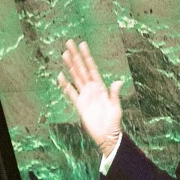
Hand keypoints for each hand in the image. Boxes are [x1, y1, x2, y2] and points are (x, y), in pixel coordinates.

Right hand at [57, 39, 122, 155]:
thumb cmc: (114, 124)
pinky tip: (60, 76)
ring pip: (75, 77)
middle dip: (76, 56)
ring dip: (70, 66)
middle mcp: (92, 89)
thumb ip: (114, 94)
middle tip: (69, 43)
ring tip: (64, 54)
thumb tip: (118, 82)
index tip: (82, 45)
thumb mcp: (116, 108)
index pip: (92, 68)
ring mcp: (84, 96)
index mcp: (101, 87)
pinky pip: (70, 93)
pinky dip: (65, 85)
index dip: (87, 56)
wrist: (106, 137)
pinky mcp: (79, 105)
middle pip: (82, 69)